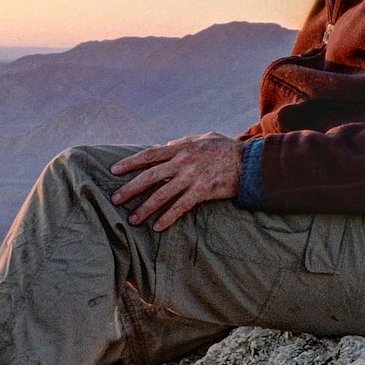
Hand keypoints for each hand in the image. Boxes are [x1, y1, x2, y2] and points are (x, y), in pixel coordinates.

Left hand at [112, 135, 241, 234]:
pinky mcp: (203, 191)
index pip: (149, 155)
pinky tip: (157, 227)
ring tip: (132, 219)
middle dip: (130, 188)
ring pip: (163, 194)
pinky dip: (168, 217)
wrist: (251, 162)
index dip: (130, 163)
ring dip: (145, 208)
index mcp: (181, 147)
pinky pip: (181, 207)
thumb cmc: (226, 149)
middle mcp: (183, 161)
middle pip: (150, 176)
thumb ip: (183, 142)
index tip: (114, 171)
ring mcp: (193, 177)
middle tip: (115, 200)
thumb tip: (165, 145)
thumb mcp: (204, 138)